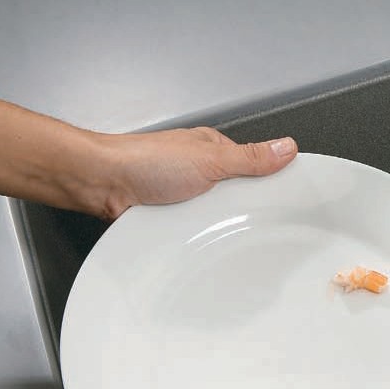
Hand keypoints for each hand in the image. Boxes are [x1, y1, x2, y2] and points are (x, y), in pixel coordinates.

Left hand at [97, 127, 297, 218]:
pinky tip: (200, 240)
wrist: (100, 184)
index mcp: (215, 151)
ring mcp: (187, 198)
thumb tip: (286, 147)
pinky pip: (198, 232)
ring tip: (221, 233)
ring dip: (219, 227)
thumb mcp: (209, 158)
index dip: (273, 185)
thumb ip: (250, 157)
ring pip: (219, 219)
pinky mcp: (174, 220)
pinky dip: (199, 237)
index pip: (257, 169)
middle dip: (245, 212)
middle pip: (240, 199)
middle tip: (248, 220)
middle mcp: (202, 173)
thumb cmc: (144, 161)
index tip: (289, 205)